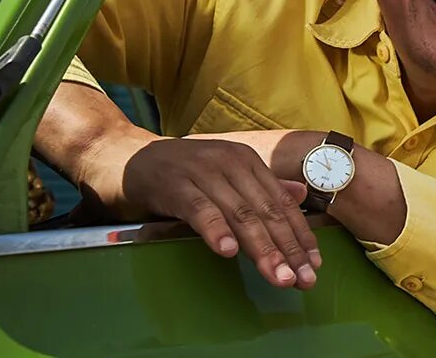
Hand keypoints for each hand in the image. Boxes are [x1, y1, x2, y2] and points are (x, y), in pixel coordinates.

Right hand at [77, 127, 320, 289]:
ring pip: (240, 214)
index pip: (281, 203)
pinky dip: (216, 231)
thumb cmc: (175, 173)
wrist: (120, 155)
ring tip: (279, 275)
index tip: (315, 265)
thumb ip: (259, 186)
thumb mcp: (221, 176)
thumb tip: (300, 195)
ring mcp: (203, 172)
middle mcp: (230, 163)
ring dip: (262, 248)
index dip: (300, 235)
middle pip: (266, 211)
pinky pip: (200, 210)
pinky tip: (228, 252)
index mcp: (246, 161)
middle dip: (289, 248)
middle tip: (304, 280)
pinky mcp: (174, 184)